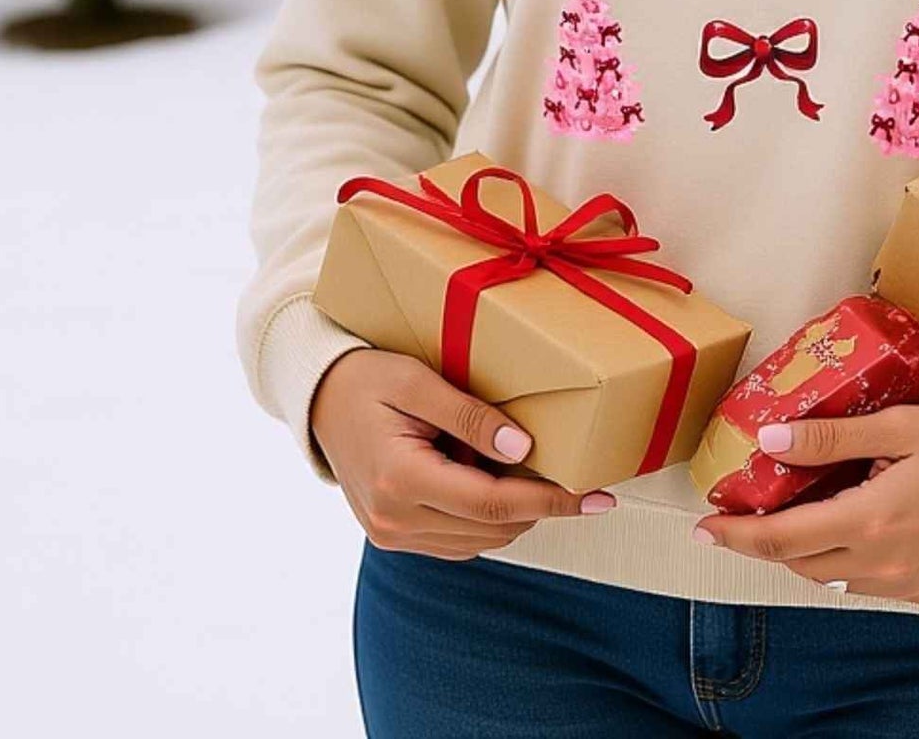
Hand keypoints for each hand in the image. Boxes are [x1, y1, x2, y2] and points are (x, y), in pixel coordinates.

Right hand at [310, 349, 617, 560]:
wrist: (319, 397)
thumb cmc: (369, 378)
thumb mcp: (419, 382)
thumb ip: (470, 417)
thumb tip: (524, 447)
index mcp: (400, 480)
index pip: (494, 504)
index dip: (552, 501)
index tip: (599, 497)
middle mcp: (394, 519)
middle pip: (492, 528)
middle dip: (542, 505)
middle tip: (578, 472)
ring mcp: (390, 534)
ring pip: (478, 540)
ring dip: (514, 511)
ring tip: (525, 464)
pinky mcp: (392, 534)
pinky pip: (457, 539)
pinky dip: (485, 515)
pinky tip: (491, 476)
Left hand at [691, 400, 918, 605]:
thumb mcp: (901, 425)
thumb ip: (832, 436)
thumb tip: (771, 439)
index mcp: (872, 521)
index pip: (781, 539)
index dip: (736, 536)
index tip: (703, 528)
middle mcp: (883, 563)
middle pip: (798, 563)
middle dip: (759, 543)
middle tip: (735, 518)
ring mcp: (905, 583)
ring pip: (829, 578)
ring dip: (801, 551)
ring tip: (790, 515)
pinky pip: (864, 584)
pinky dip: (840, 561)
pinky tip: (844, 528)